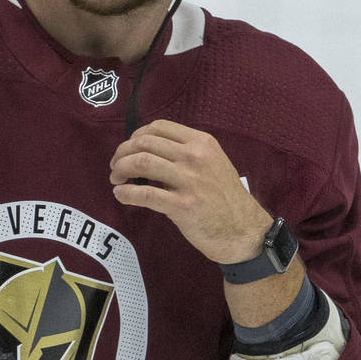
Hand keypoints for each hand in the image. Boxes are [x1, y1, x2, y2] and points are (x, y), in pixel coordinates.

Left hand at [109, 119, 272, 263]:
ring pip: (141, 163)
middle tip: (115, 166)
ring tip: (115, 180)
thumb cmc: (225, 199)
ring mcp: (189, 180)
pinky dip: (126, 194)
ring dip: (120, 170)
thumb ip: (184, 154)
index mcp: (202, 143)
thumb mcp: (212, 164)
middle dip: (122, 153)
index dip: (136, 136)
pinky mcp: (183, 205)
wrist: (245, 232)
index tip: (128, 149)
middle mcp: (195, 156)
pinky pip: (144, 194)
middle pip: (144, 143)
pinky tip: (120, 196)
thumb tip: (146, 152)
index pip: (159, 127)